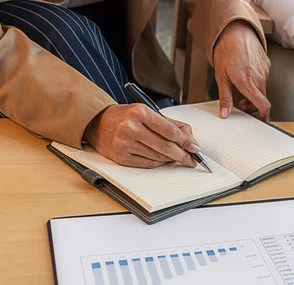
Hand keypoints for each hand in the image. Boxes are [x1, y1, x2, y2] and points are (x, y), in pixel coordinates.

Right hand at [83, 104, 199, 167]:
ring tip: (178, 158)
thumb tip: (190, 139)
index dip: (186, 141)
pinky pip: (147, 164)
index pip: (169, 131)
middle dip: (183, 155)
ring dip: (171, 159)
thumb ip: (170, 124)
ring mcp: (124, 143)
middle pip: (165, 146)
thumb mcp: (147, 112)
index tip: (195, 148)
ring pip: (157, 156)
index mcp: (140, 113)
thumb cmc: (126, 117)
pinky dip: (159, 163)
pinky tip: (163, 160)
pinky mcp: (121, 157)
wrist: (98, 123)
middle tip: (192, 160)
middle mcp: (131, 128)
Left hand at [213, 20, 270, 119]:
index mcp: (248, 83)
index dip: (263, 116)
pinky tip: (246, 76)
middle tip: (241, 104)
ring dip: (254, 94)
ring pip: (263, 89)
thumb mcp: (221, 77)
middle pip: (262, 100)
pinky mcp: (266, 65)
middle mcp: (259, 78)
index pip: (263, 106)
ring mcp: (264, 71)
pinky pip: (264, 78)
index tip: (260, 120)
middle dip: (253, 106)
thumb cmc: (226, 52)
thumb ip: (225, 98)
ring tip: (241, 88)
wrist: (235, 32)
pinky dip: (256, 82)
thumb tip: (224, 114)